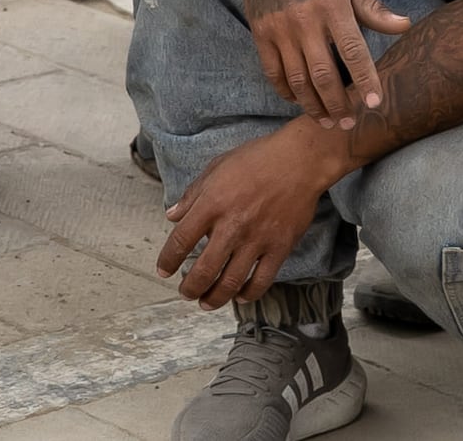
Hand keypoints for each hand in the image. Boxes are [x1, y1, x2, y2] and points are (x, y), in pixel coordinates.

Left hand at [154, 119, 342, 308]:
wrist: (299, 160)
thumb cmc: (257, 159)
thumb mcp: (216, 168)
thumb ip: (192, 195)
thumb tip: (172, 215)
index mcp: (212, 204)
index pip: (181, 240)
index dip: (168, 260)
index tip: (163, 271)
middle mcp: (232, 225)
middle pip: (204, 270)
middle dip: (190, 288)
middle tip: (185, 292)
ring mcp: (257, 239)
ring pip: (231, 282)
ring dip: (215, 297)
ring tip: (206, 302)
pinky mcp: (279, 247)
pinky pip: (262, 280)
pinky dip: (248, 294)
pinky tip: (240, 296)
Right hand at [238, 0, 408, 122]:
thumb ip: (374, 9)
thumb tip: (405, 25)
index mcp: (332, 6)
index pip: (353, 51)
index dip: (365, 80)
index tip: (376, 103)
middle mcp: (305, 20)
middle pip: (324, 74)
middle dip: (338, 104)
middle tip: (349, 124)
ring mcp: (280, 29)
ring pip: (298, 79)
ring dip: (313, 105)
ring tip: (326, 122)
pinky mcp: (261, 34)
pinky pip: (273, 72)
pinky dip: (286, 91)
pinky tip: (298, 101)